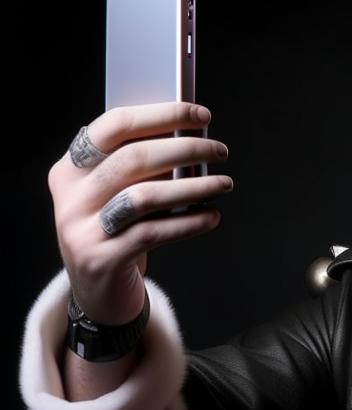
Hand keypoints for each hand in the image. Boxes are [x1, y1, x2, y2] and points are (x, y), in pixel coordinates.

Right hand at [48, 101, 232, 323]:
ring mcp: (82, 228)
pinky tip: (212, 216)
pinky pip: (153, 233)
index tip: (201, 115)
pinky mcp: (102, 258)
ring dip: (193, 186)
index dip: (162, 115)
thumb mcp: (116, 197)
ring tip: (223, 184)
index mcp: (71, 168)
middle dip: (185, 148)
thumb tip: (191, 138)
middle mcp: (71, 195)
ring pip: (144, 196)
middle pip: (133, 158)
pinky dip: (189, 223)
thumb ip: (140, 170)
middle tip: (220, 150)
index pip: (115, 126)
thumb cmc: (117, 235)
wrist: (98, 294)